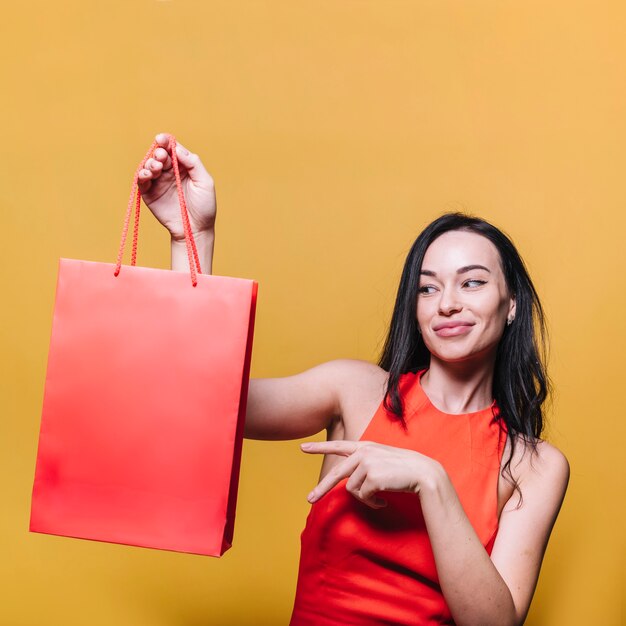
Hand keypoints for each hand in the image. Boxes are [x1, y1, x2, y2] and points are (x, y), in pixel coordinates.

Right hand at [138, 133, 216, 240]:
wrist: (195, 229)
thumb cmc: (204, 207)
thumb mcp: (205, 182)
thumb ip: (194, 164)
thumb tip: (178, 149)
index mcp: (184, 167)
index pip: (172, 149)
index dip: (166, 142)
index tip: (161, 139)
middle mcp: (170, 172)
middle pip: (159, 155)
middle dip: (158, 153)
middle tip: (161, 157)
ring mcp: (159, 183)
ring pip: (149, 166)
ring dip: (150, 163)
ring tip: (156, 168)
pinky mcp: (149, 194)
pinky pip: (141, 181)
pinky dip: (141, 175)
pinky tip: (147, 174)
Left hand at [301, 440, 442, 508]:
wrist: (424, 474)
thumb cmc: (404, 471)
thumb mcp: (381, 462)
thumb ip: (364, 465)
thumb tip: (349, 484)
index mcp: (365, 446)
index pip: (338, 446)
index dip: (319, 447)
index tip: (302, 447)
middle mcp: (363, 452)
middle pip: (336, 473)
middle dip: (322, 488)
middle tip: (309, 500)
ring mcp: (367, 463)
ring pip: (352, 490)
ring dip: (365, 499)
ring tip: (379, 498)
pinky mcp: (372, 476)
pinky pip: (363, 497)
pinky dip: (372, 503)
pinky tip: (384, 501)